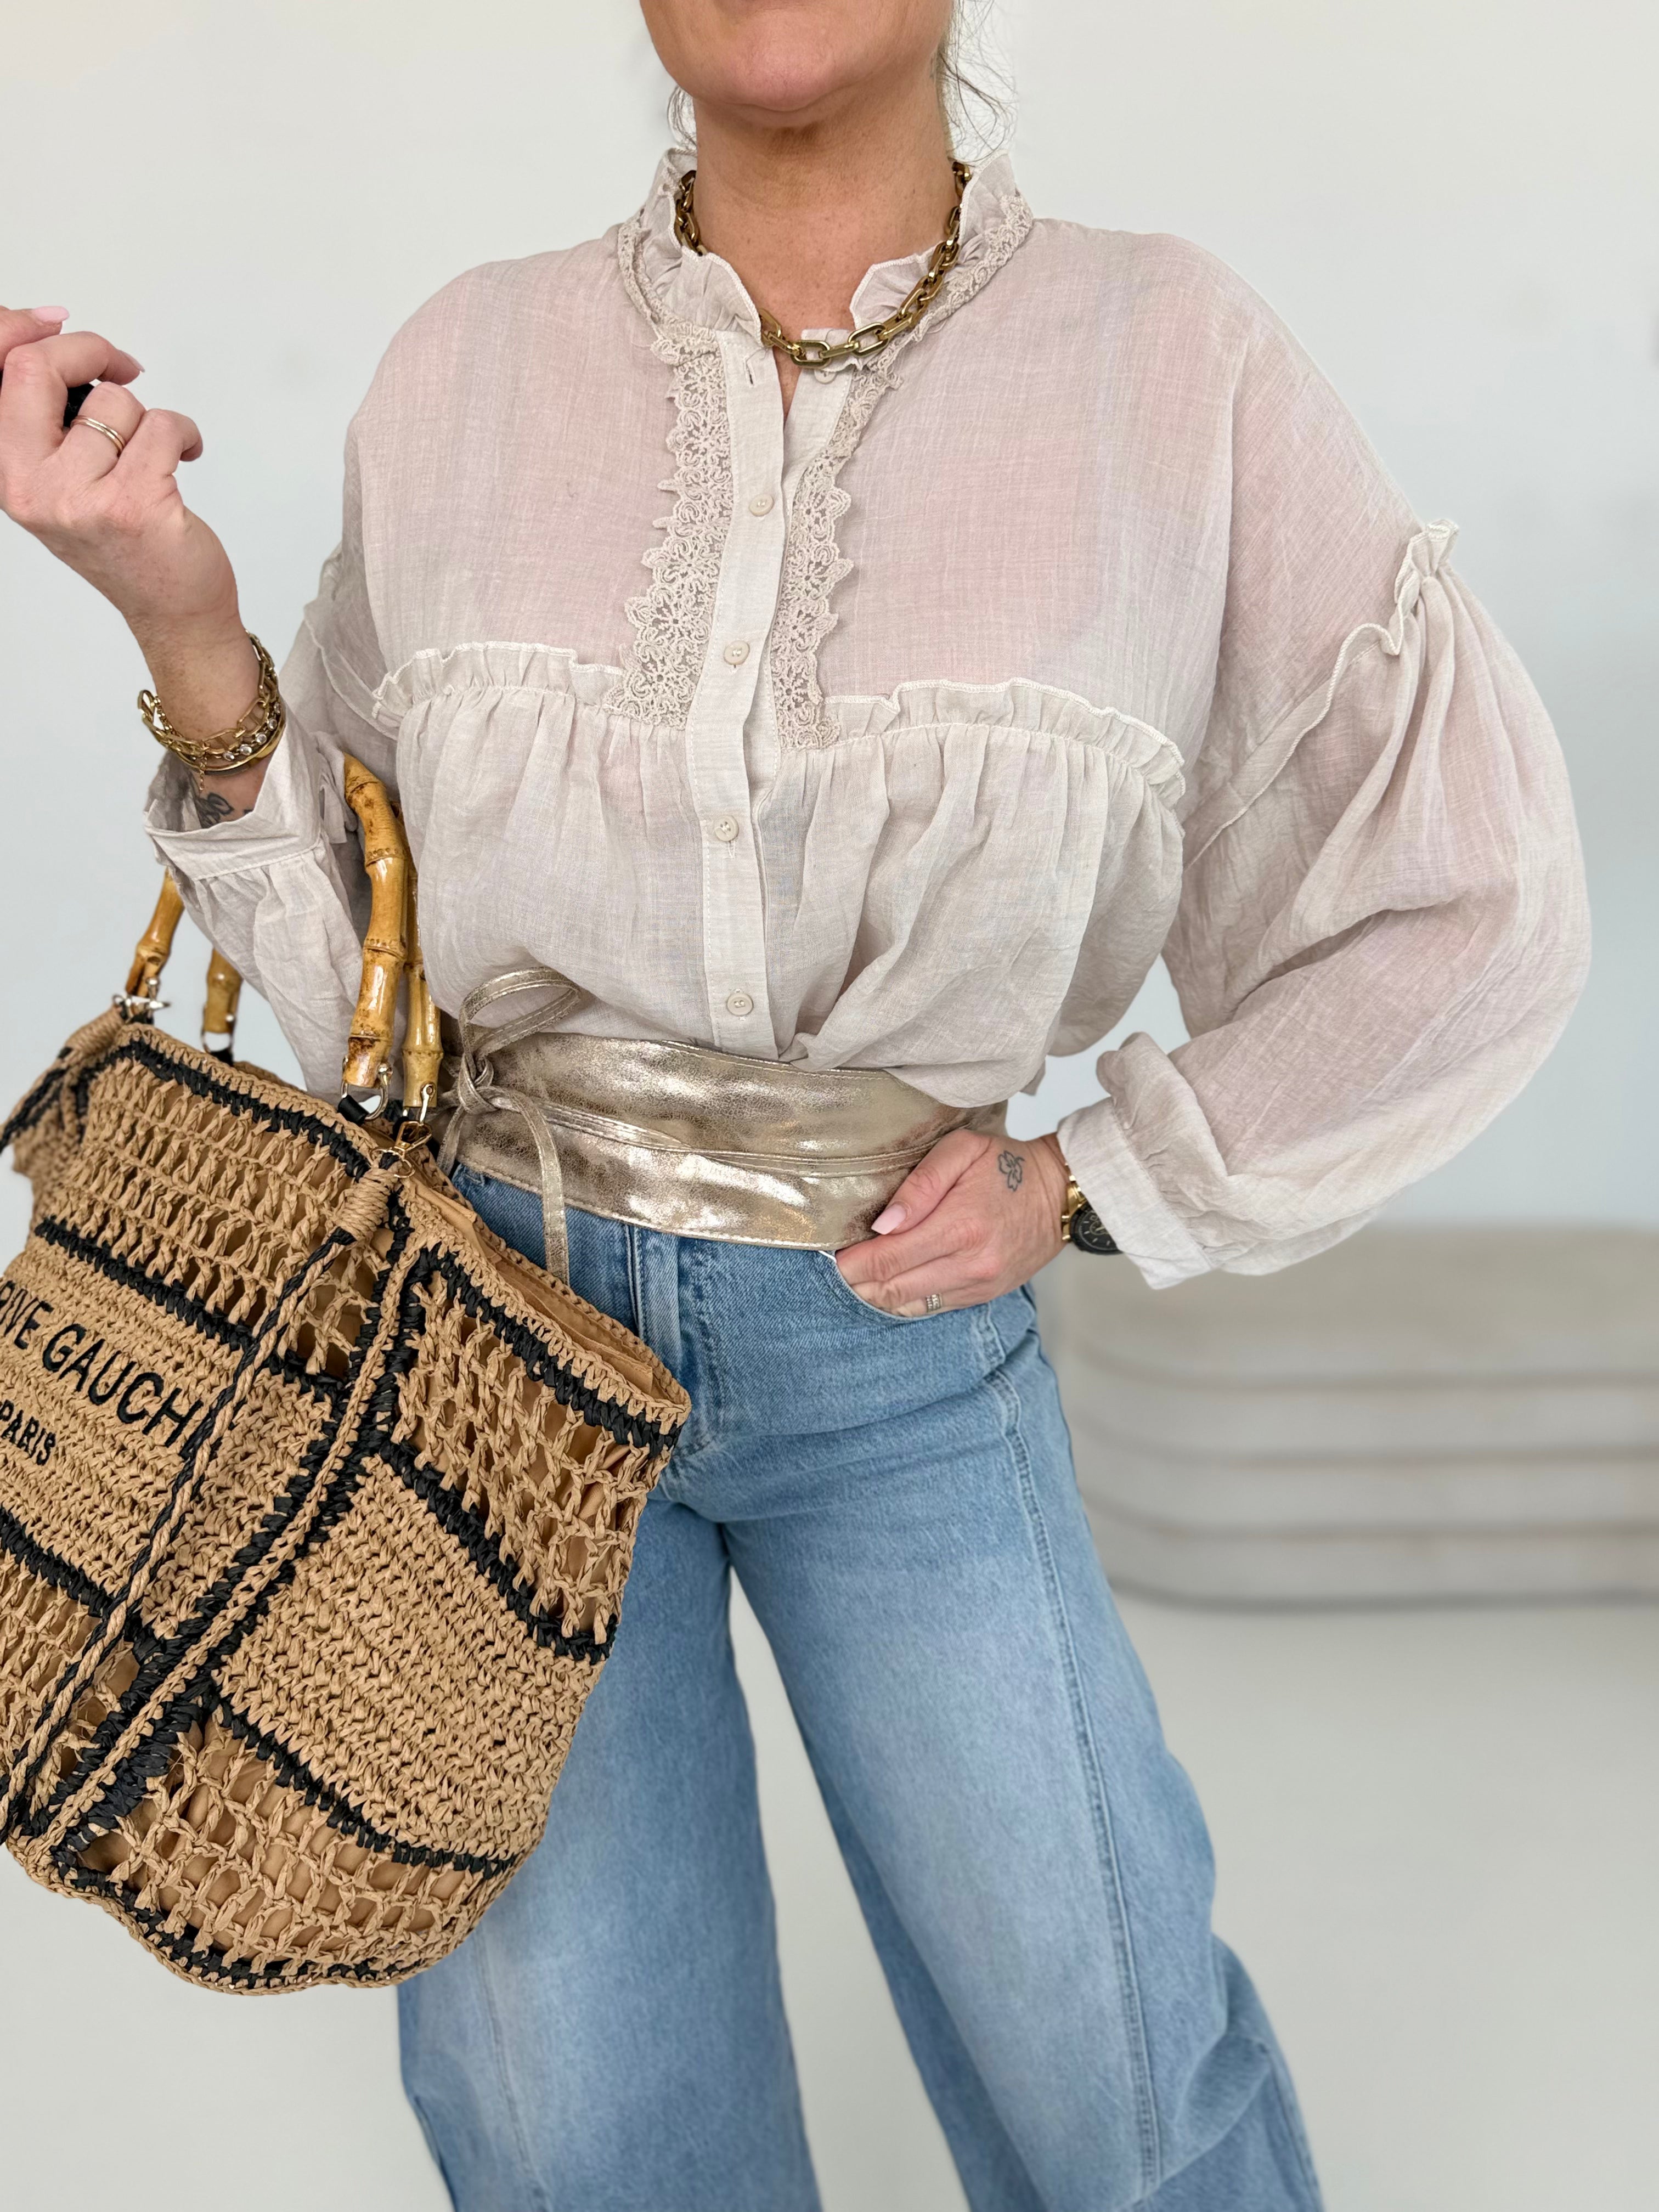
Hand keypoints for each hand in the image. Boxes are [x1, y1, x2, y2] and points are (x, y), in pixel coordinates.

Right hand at [0, 305, 242, 656]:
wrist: (171, 611)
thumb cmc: (123, 540)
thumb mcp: (62, 475)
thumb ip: (47, 413)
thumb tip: (46, 326)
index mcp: (6, 472)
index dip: (18, 327)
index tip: (57, 321)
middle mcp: (29, 487)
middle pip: (37, 369)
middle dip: (89, 352)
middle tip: (120, 366)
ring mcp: (78, 499)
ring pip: (116, 401)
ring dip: (146, 419)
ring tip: (149, 457)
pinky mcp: (133, 506)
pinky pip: (163, 426)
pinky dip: (184, 435)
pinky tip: (182, 460)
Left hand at [835, 1129, 1069, 1316]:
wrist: (1060, 1194)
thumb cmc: (1009, 1165)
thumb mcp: (963, 1151)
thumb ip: (920, 1184)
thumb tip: (883, 1224)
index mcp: (960, 1226)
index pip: (889, 1259)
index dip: (853, 1264)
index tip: (832, 1258)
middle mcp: (969, 1264)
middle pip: (893, 1289)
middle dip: (858, 1283)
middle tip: (837, 1271)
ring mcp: (978, 1284)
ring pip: (910, 1305)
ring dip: (878, 1296)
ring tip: (857, 1280)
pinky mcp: (984, 1294)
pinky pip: (932, 1308)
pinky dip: (905, 1300)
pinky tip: (890, 1286)